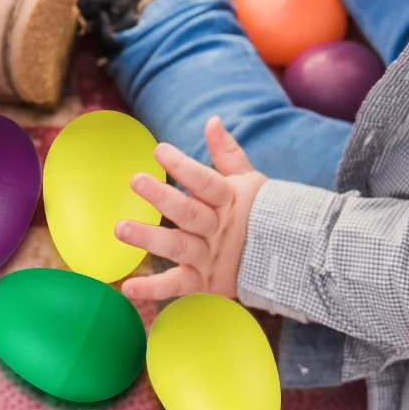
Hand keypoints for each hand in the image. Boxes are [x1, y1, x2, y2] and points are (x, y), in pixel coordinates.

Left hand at [117, 118, 265, 303]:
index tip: (160, 150)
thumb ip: (226, 153)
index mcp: (229, 201)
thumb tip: (213, 120)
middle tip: (136, 180)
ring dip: (149, 239)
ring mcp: (210, 257)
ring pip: (178, 247)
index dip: (185, 167)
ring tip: (120, 228)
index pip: (207, 183)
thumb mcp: (247, 181)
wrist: (288, 261)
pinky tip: (127, 286)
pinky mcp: (203, 283)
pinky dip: (152, 289)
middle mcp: (218, 229)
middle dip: (162, 197)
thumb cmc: (258, 213)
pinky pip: (177, 286)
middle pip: (189, 213)